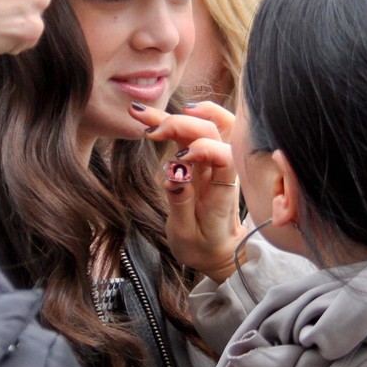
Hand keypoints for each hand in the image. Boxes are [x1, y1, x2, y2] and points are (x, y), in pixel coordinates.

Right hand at [129, 101, 247, 281]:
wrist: (219, 252)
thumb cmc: (203, 246)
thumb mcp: (186, 236)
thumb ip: (180, 204)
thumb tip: (173, 174)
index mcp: (221, 193)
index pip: (224, 157)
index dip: (202, 148)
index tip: (176, 156)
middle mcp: (222, 172)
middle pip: (212, 132)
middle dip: (181, 124)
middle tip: (149, 132)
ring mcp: (214, 163)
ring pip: (205, 126)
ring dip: (177, 115)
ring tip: (143, 113)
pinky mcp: (205, 160)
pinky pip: (202, 131)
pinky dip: (187, 116)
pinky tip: (165, 114)